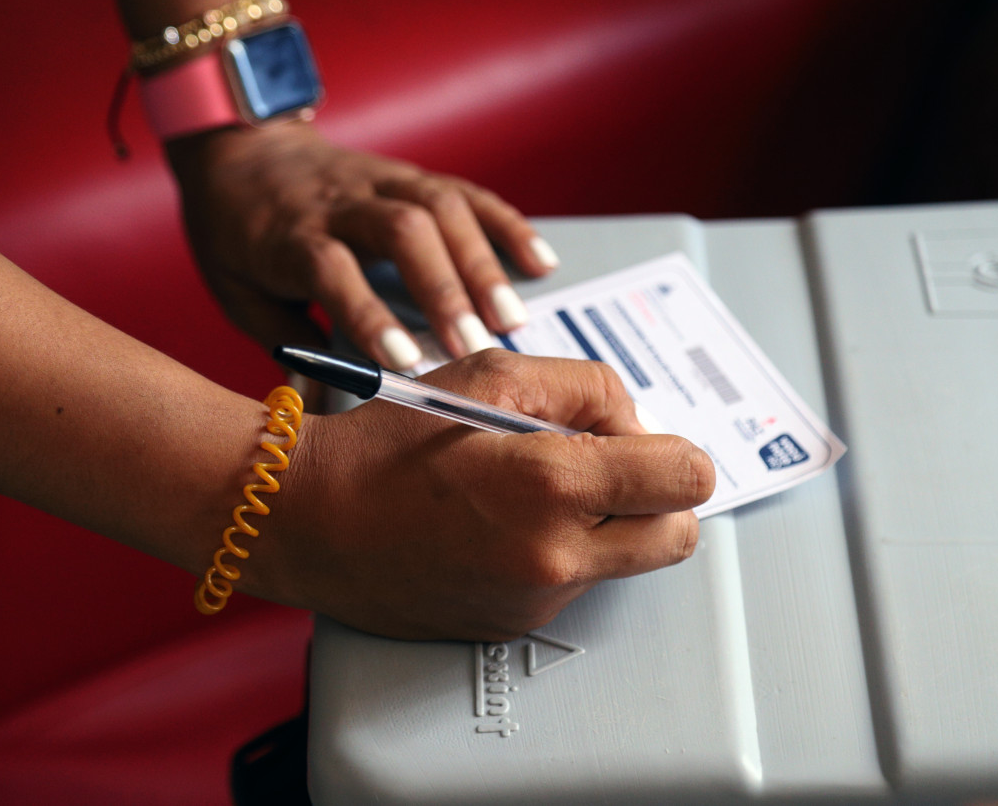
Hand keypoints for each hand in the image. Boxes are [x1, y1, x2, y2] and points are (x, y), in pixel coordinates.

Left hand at [165, 123, 559, 369]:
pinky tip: (541, 262)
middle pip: (401, 229)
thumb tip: (324, 399)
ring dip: (482, 262)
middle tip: (476, 346)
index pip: (332, 268)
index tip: (405, 362)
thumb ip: (283, 341)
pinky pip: (466, 190)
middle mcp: (341, 202)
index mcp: (289, 235)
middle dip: (443, 287)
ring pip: (441, 206)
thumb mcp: (235, 293)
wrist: (241, 148)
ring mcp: (381, 181)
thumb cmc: (237, 234)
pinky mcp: (410, 173)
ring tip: (512, 319)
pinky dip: (507, 225)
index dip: (369, 313)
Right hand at [245, 350, 715, 640]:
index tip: (639, 440)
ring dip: (602, 523)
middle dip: (657, 496)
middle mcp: (555, 555)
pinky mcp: (514, 623)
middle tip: (603, 466)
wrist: (310, 522)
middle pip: (678, 536)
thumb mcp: (489, 375)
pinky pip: (571, 584)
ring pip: (624, 561)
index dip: (672, 449)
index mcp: (553, 484)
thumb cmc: (384, 445)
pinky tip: (500, 523)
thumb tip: (636, 423)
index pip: (687, 478)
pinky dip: (556, 550)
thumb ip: (584, 388)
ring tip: (529, 488)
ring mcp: (536, 599)